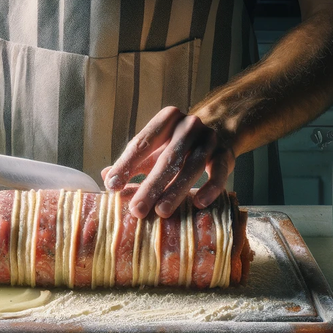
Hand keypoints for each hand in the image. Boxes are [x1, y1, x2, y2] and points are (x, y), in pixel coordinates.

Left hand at [103, 106, 234, 218]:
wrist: (219, 130)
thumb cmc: (177, 145)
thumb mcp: (154, 149)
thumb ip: (132, 163)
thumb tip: (105, 178)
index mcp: (166, 120)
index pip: (142, 143)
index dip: (126, 165)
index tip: (112, 187)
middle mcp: (188, 126)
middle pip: (167, 158)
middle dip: (151, 186)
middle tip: (137, 210)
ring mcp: (209, 139)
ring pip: (192, 167)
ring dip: (176, 191)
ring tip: (162, 212)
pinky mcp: (226, 154)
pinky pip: (219, 172)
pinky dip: (210, 188)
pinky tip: (199, 203)